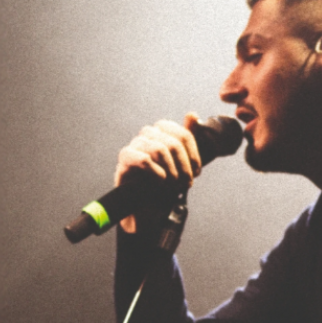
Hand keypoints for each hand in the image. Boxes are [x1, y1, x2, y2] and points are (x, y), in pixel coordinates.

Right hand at [115, 113, 202, 233]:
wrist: (148, 208)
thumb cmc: (166, 183)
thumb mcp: (184, 162)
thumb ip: (189, 138)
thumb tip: (192, 114)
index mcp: (164, 130)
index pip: (184, 135)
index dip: (193, 156)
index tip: (196, 173)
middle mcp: (149, 133)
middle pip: (174, 143)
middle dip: (183, 167)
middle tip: (185, 184)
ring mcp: (135, 144)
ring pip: (159, 149)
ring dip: (171, 172)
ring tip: (172, 185)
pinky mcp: (125, 158)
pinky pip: (143, 159)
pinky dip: (156, 173)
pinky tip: (160, 182)